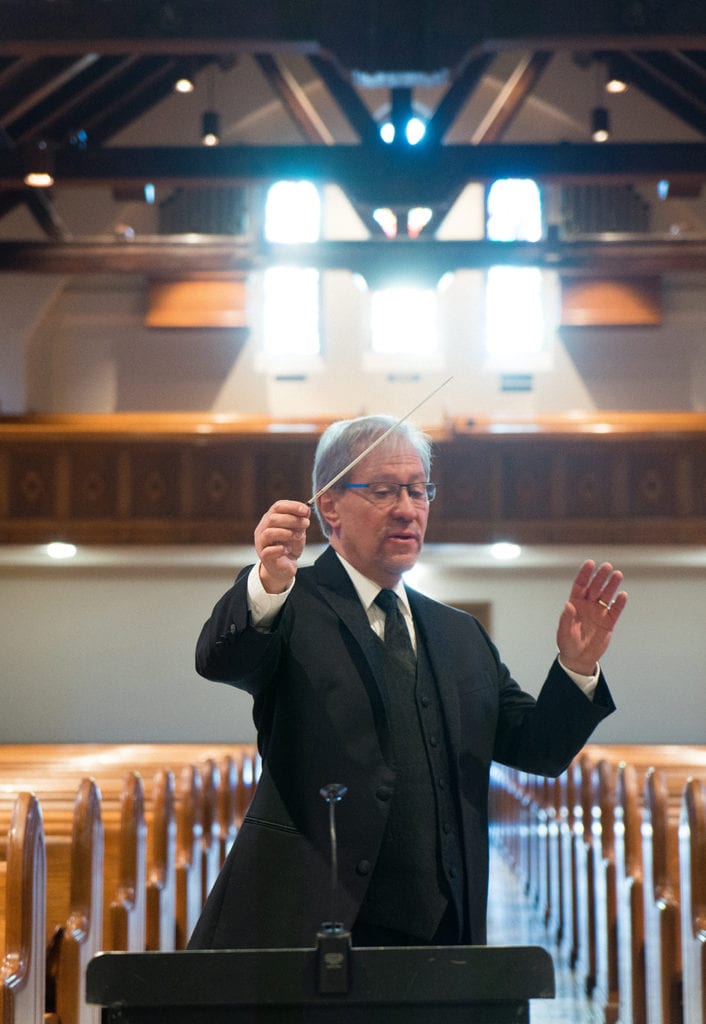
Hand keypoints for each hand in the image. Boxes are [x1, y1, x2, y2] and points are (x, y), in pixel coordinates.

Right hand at [254, 500, 310, 593]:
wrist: (285, 566)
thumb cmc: (290, 546)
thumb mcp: (298, 531)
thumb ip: (301, 520)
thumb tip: (307, 509)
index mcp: (270, 519)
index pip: (278, 506)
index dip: (292, 506)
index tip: (305, 510)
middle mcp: (263, 529)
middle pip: (273, 518)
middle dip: (292, 520)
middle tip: (306, 524)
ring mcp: (261, 543)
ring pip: (269, 533)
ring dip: (287, 533)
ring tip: (298, 536)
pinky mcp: (264, 557)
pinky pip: (269, 551)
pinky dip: (280, 549)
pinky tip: (288, 549)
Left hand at [556, 560, 627, 675]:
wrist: (579, 659)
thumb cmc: (568, 644)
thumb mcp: (564, 633)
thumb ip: (566, 618)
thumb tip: (568, 604)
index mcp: (575, 604)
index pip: (580, 585)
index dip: (584, 574)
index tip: (590, 563)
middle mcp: (587, 605)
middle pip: (595, 587)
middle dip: (600, 577)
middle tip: (607, 566)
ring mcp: (599, 613)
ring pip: (606, 596)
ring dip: (611, 585)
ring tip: (617, 574)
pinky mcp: (608, 622)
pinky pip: (615, 610)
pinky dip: (619, 603)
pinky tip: (623, 595)